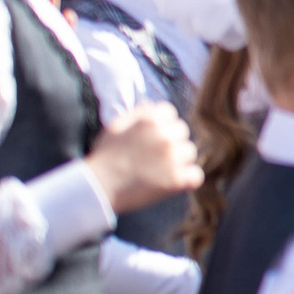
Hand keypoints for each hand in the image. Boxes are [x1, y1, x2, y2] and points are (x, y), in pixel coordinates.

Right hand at [85, 103, 201, 213]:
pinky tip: (173, 181)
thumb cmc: (105, 157)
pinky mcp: (177, 179)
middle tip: (154, 155)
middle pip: (182, 132)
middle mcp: (166, 135)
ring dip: (179, 159)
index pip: (170, 113)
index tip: (151, 137)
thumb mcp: (115, 128)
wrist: (97, 188)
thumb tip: (152, 104)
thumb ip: (137, 114)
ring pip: (190, 152)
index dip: (161, 125)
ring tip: (159, 169)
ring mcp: (173, 158)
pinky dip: (188, 179)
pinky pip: (196, 175)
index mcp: (151, 120)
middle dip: (171, 141)